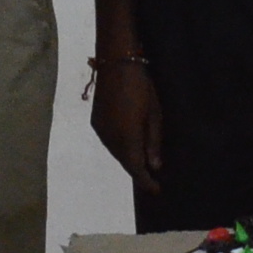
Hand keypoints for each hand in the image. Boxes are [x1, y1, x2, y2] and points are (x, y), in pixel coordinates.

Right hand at [92, 55, 161, 190]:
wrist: (116, 63)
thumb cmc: (141, 87)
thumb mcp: (154, 114)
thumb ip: (153, 142)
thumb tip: (154, 166)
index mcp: (127, 138)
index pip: (136, 168)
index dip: (146, 181)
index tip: (157, 190)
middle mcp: (110, 139)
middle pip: (124, 162)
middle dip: (137, 171)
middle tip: (151, 178)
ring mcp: (100, 130)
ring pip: (116, 153)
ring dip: (128, 159)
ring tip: (141, 162)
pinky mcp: (96, 122)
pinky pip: (109, 142)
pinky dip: (120, 148)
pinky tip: (128, 144)